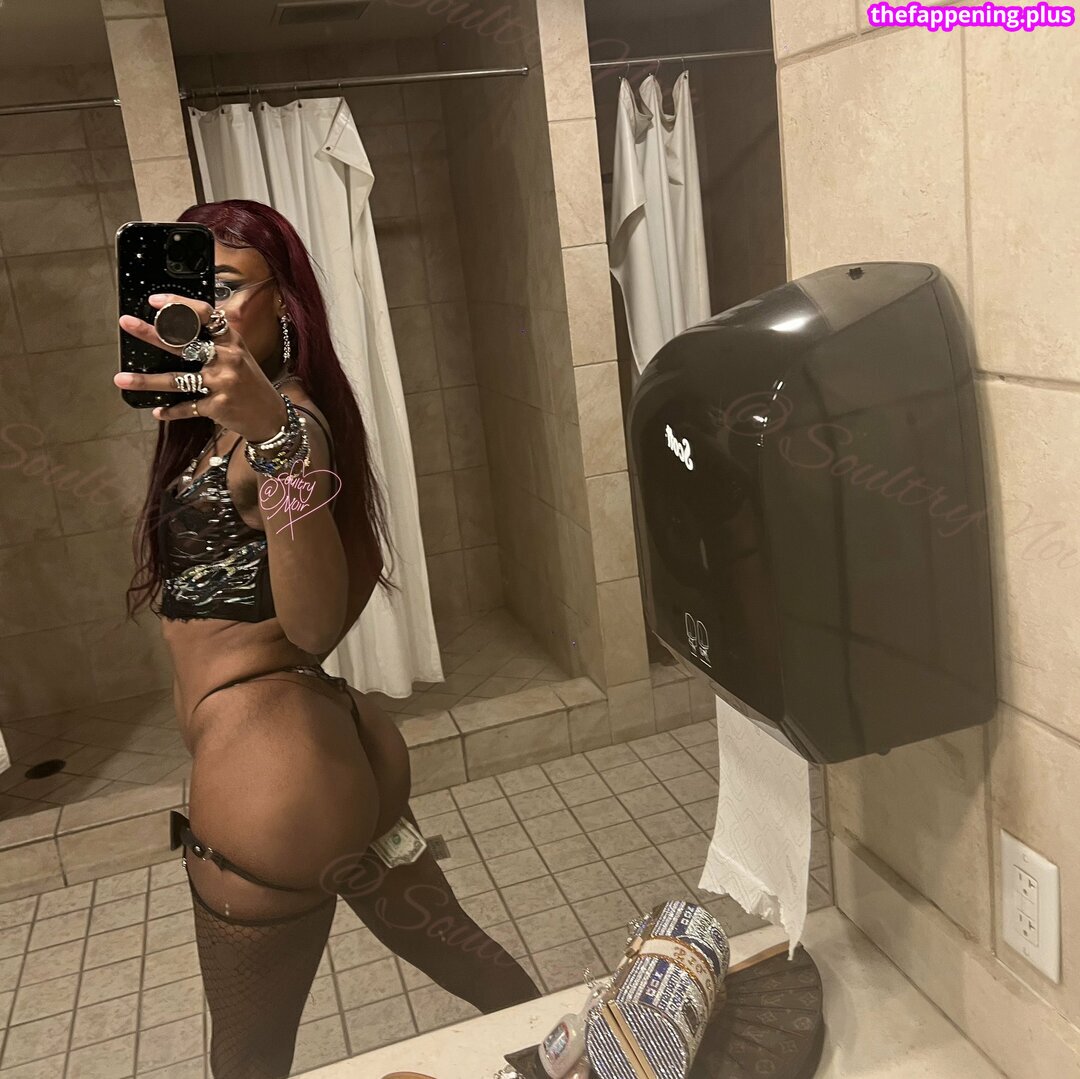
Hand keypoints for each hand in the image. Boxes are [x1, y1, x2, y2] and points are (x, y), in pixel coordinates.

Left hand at [114, 293, 286, 442]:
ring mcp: (222, 383)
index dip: (179, 305)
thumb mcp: (239, 355)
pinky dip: (170, 411)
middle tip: (126, 323)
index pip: (205, 314)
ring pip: (176, 379)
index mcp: (231, 341)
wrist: (271, 416)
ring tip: (121, 378)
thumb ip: (215, 341)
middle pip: (183, 343)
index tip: (155, 301)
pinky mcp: (218, 406)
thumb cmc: (250, 383)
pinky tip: (157, 411)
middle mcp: (228, 358)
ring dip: (146, 381)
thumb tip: (179, 328)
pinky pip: (186, 407)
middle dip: (152, 333)